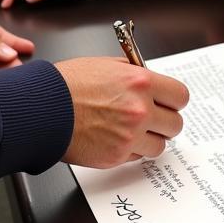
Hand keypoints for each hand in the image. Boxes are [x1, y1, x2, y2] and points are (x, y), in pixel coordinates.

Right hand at [55, 57, 189, 166]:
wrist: (43, 108)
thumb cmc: (69, 84)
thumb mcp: (107, 66)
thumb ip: (135, 74)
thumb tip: (152, 81)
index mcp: (140, 82)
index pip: (180, 96)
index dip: (173, 100)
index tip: (168, 102)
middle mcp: (140, 109)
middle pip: (176, 124)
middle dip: (165, 121)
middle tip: (152, 118)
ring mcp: (130, 135)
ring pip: (160, 145)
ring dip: (149, 139)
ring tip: (131, 131)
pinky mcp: (117, 156)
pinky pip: (137, 157)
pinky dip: (130, 150)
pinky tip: (114, 138)